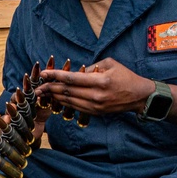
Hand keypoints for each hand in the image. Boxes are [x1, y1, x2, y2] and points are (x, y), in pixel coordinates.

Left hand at [35, 58, 155, 115]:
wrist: (139, 96)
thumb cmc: (125, 76)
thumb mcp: (110, 64)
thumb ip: (91, 66)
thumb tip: (75, 71)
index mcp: (100, 81)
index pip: (72, 79)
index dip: (56, 76)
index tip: (43, 74)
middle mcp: (96, 96)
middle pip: (67, 92)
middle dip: (50, 88)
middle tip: (37, 86)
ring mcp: (96, 106)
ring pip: (69, 101)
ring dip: (54, 97)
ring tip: (42, 93)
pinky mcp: (96, 112)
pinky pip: (76, 107)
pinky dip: (64, 103)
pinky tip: (56, 99)